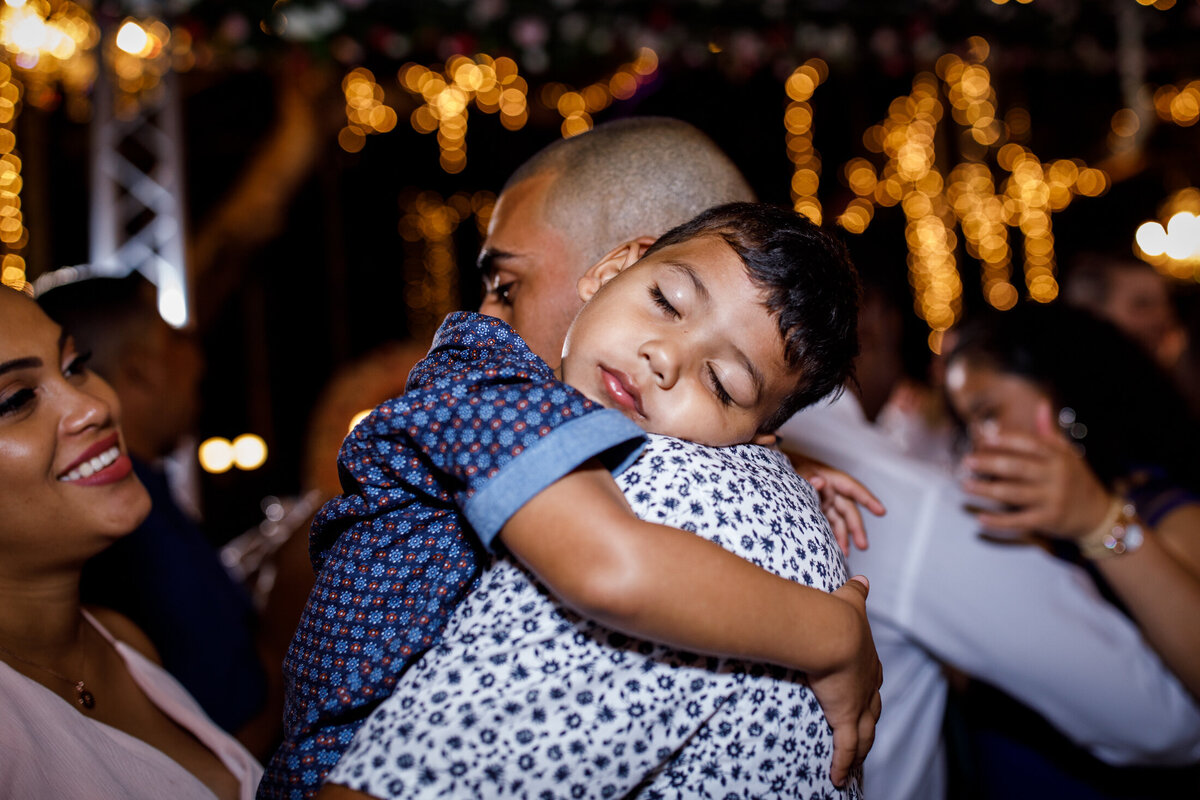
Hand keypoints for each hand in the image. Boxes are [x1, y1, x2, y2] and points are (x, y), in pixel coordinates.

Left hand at [789, 453, 886, 555]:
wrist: (767, 473)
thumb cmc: (783, 467)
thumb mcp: (794, 471)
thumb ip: (806, 477)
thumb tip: (821, 482)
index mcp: (827, 477)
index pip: (852, 488)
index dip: (867, 499)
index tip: (881, 511)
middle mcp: (828, 490)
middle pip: (848, 509)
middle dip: (856, 528)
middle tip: (863, 545)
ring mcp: (821, 501)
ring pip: (838, 520)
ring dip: (843, 536)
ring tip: (845, 554)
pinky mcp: (813, 510)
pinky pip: (826, 524)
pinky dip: (831, 535)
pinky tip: (834, 549)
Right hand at [807, 575, 882, 787]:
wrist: (831, 634)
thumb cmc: (836, 616)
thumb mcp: (850, 600)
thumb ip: (857, 591)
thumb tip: (863, 577)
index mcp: (868, 660)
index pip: (872, 678)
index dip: (869, 686)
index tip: (866, 692)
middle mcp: (868, 685)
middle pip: (873, 710)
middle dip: (870, 721)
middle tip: (865, 730)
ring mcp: (859, 704)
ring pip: (865, 734)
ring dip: (862, 750)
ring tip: (857, 765)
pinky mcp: (845, 718)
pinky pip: (846, 748)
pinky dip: (844, 764)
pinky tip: (840, 779)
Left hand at [959, 401, 1111, 538]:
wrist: (1097, 513)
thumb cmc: (1074, 478)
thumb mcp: (1067, 454)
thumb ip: (1049, 432)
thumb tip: (1041, 404)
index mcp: (1058, 458)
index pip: (1030, 445)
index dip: (1007, 440)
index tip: (985, 438)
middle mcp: (1055, 477)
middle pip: (1018, 468)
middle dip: (990, 464)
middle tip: (967, 462)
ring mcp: (1052, 499)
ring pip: (1014, 493)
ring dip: (986, 490)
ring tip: (965, 485)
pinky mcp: (1048, 520)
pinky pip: (1019, 521)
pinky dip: (999, 522)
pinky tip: (980, 518)